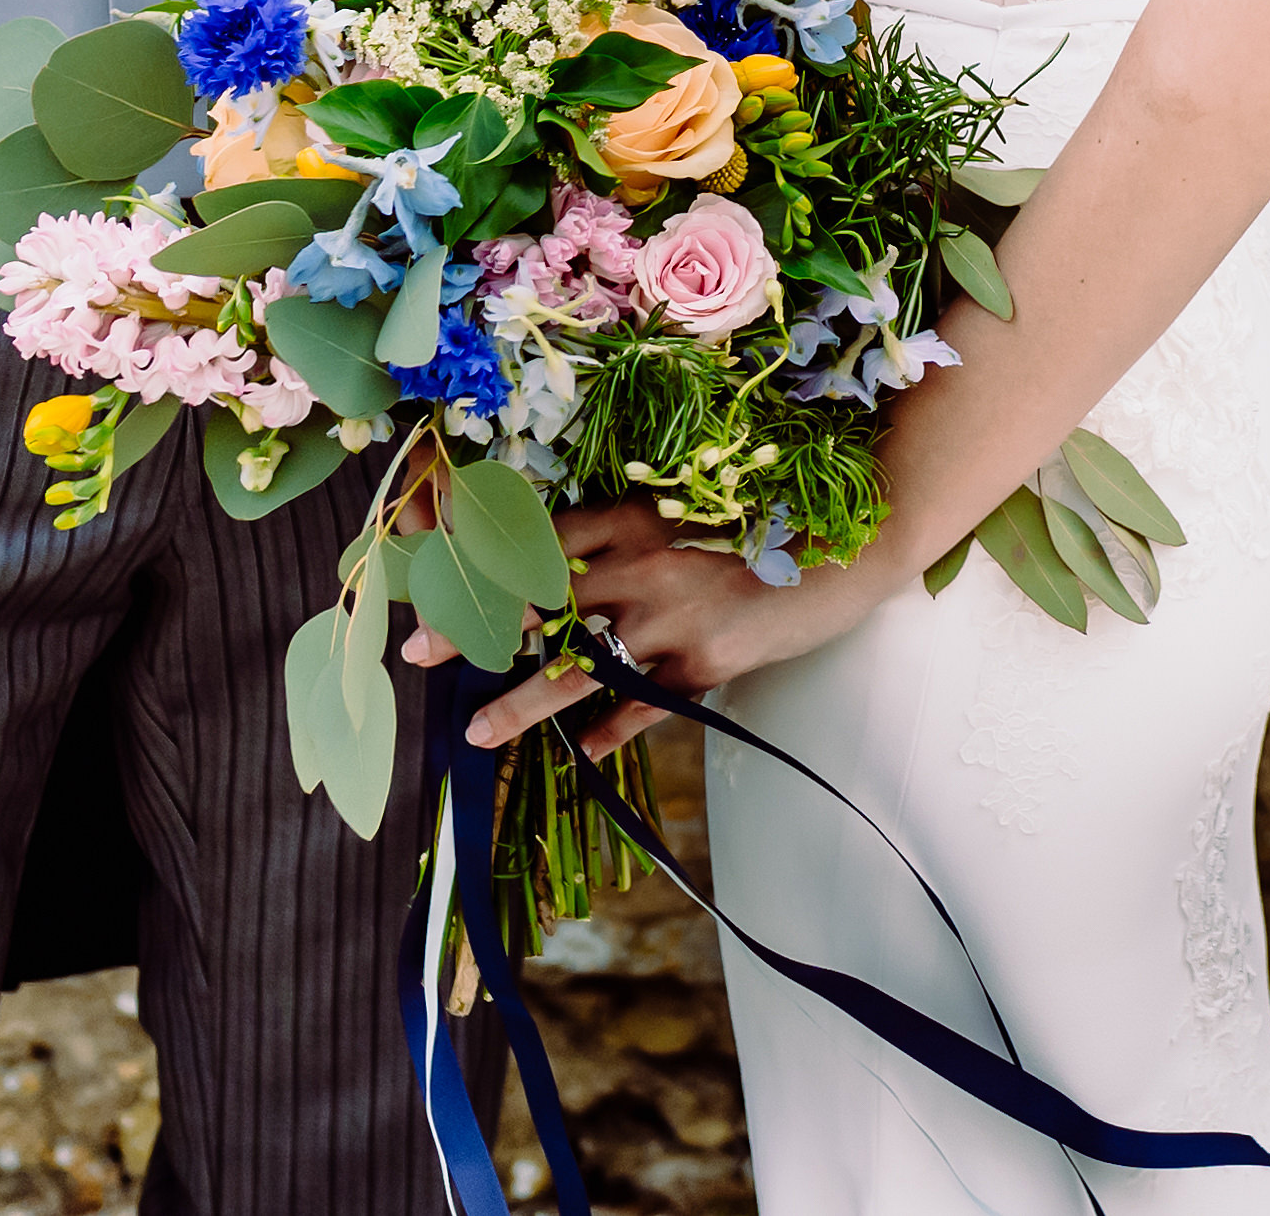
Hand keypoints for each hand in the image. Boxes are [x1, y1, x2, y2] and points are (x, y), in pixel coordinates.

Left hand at [437, 499, 892, 759]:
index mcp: (631, 514)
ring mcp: (672, 614)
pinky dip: (607, 733)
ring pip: (577, 665)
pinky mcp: (705, 661)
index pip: (535, 538)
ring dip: (520, 702)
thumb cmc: (763, 523)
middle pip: (537, 600)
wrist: (851, 547)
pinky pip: (640, 706)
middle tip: (418, 654)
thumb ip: (627, 537)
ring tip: (475, 730)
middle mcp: (642, 560)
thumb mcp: (685, 514)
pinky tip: (580, 754)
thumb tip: (560, 568)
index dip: (478, 560)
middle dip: (474, 629)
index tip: (430, 579)